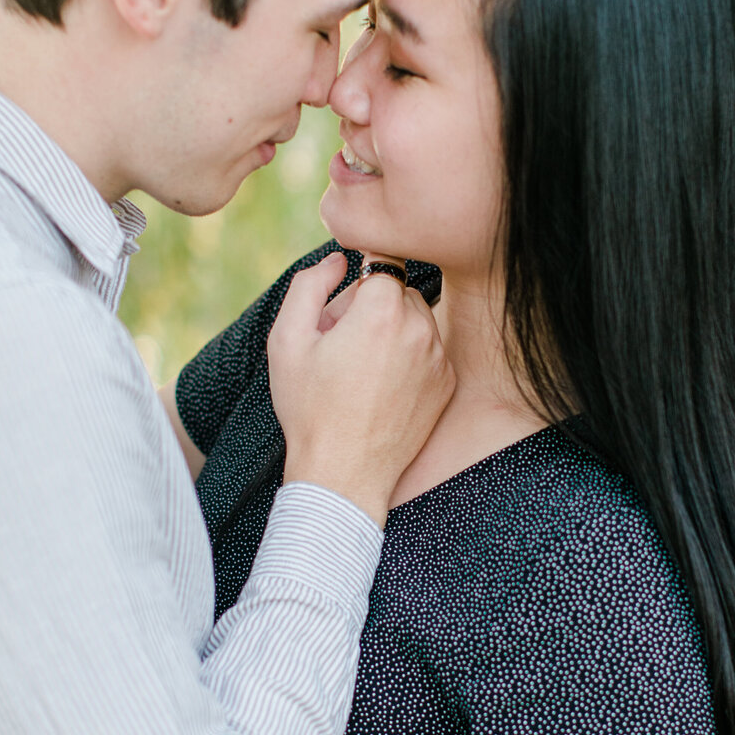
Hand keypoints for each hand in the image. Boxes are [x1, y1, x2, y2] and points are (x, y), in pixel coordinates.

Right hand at [267, 251, 454, 527]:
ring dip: (393, 332)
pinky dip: (410, 358)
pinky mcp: (448, 384)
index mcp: (382, 311)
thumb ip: (310, 284)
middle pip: (399, 291)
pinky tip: (382, 388)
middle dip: (372, 308)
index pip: (381, 265)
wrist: (344, 474)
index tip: (343, 310)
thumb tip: (340, 260)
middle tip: (342, 347)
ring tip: (361, 370)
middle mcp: (420, 328)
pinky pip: (430, 350)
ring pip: (417, 319)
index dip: (354, 287)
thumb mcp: (287, 340)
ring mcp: (439, 358)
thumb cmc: (310, 408)